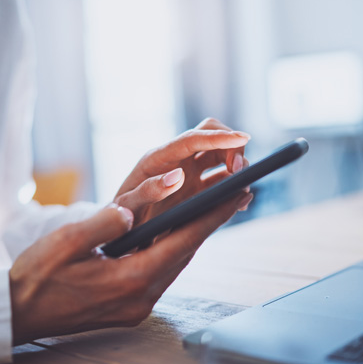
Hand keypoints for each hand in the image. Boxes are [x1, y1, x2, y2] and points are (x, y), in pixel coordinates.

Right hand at [9, 193, 251, 343]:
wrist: (19, 313)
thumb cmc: (38, 276)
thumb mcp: (67, 242)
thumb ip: (105, 221)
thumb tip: (132, 209)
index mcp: (130, 280)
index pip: (182, 242)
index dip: (212, 217)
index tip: (237, 196)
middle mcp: (140, 298)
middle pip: (185, 254)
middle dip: (209, 224)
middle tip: (235, 196)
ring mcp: (136, 307)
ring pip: (175, 264)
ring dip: (192, 237)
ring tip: (213, 210)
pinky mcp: (130, 308)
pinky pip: (160, 274)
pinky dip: (172, 250)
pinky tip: (176, 234)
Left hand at [114, 118, 250, 228]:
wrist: (118, 229)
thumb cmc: (118, 217)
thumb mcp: (126, 207)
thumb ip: (147, 191)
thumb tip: (176, 176)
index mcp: (157, 159)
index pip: (192, 139)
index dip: (219, 137)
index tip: (244, 138)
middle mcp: (174, 159)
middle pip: (211, 134)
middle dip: (231, 146)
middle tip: (239, 172)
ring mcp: (187, 171)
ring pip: (220, 153)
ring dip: (237, 164)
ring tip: (241, 190)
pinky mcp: (195, 186)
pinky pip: (222, 176)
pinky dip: (235, 184)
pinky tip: (238, 201)